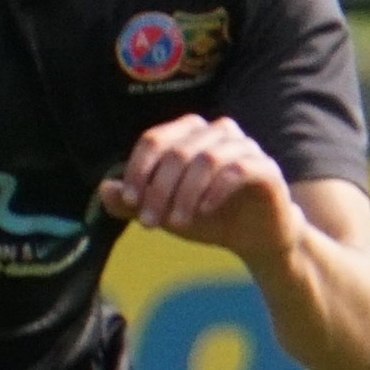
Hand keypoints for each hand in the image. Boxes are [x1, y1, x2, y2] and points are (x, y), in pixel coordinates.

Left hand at [101, 113, 289, 257]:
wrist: (257, 238)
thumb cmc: (209, 218)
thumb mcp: (165, 213)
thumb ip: (134, 203)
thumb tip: (104, 188)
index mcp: (190, 133)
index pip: (154, 139)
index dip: (137, 169)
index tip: (130, 201)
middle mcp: (217, 131)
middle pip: (177, 151)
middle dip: (158, 189)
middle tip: (149, 223)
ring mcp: (244, 147)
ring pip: (205, 159)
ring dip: (184, 194)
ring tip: (176, 223)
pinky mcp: (265, 167)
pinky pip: (237, 170)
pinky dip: (215, 191)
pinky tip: (204, 212)